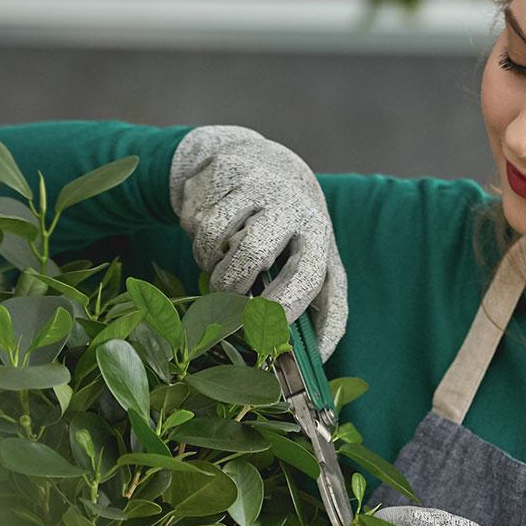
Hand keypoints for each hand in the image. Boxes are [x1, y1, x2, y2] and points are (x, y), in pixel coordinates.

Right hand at [169, 125, 346, 359]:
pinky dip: (203, 247)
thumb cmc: (286, 230)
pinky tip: (214, 243)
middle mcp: (300, 212)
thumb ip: (308, 304)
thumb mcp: (306, 259)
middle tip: (235, 310)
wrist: (260, 163)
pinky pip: (204, 227)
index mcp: (322, 240)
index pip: (322, 286)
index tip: (276, 347)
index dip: (301, 322)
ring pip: (230, 247)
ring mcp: (265, 190)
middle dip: (240, 294)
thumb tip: (314, 362)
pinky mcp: (231, 174)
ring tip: (225, 275)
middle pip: (260, 259)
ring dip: (219, 275)